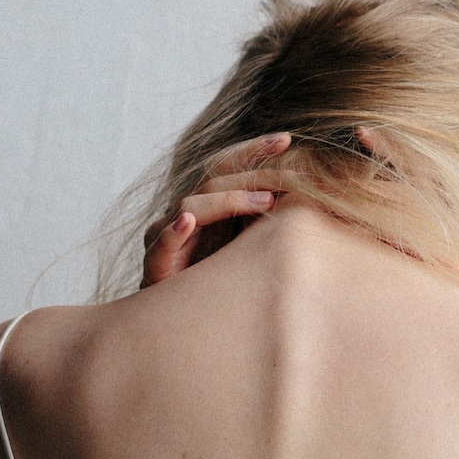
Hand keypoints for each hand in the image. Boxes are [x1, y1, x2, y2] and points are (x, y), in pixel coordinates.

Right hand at [140, 133, 291, 287]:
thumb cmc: (215, 282)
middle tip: (289, 166)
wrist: (178, 320)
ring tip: (264, 200)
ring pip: (191, 204)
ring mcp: (165, 235)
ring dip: (229, 200)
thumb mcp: (243, 247)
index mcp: (204, 206)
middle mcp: (182, 214)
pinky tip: (188, 222)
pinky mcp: (155, 263)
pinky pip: (163, 242)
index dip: (253, 151)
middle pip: (213, 178)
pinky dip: (176, 231)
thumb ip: (260, 223)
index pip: (226, 168)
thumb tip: (303, 201)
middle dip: (252, 168)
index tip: (286, 139)